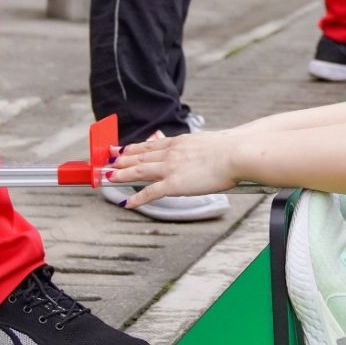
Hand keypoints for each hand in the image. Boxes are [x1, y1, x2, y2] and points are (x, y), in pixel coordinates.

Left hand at [107, 131, 236, 206]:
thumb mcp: (214, 142)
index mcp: (181, 141)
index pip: (152, 144)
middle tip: (109, 160)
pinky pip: (150, 192)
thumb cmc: (234, 148)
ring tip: (109, 177)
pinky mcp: (174, 184)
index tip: (125, 148)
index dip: (136, 147)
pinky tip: (128, 203)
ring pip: (139, 170)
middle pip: (141, 156)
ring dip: (122, 174)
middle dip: (122, 159)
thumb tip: (212, 152)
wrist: (237, 154)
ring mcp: (171, 168)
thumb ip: (206, 148)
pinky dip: (137, 198)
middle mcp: (172, 152)